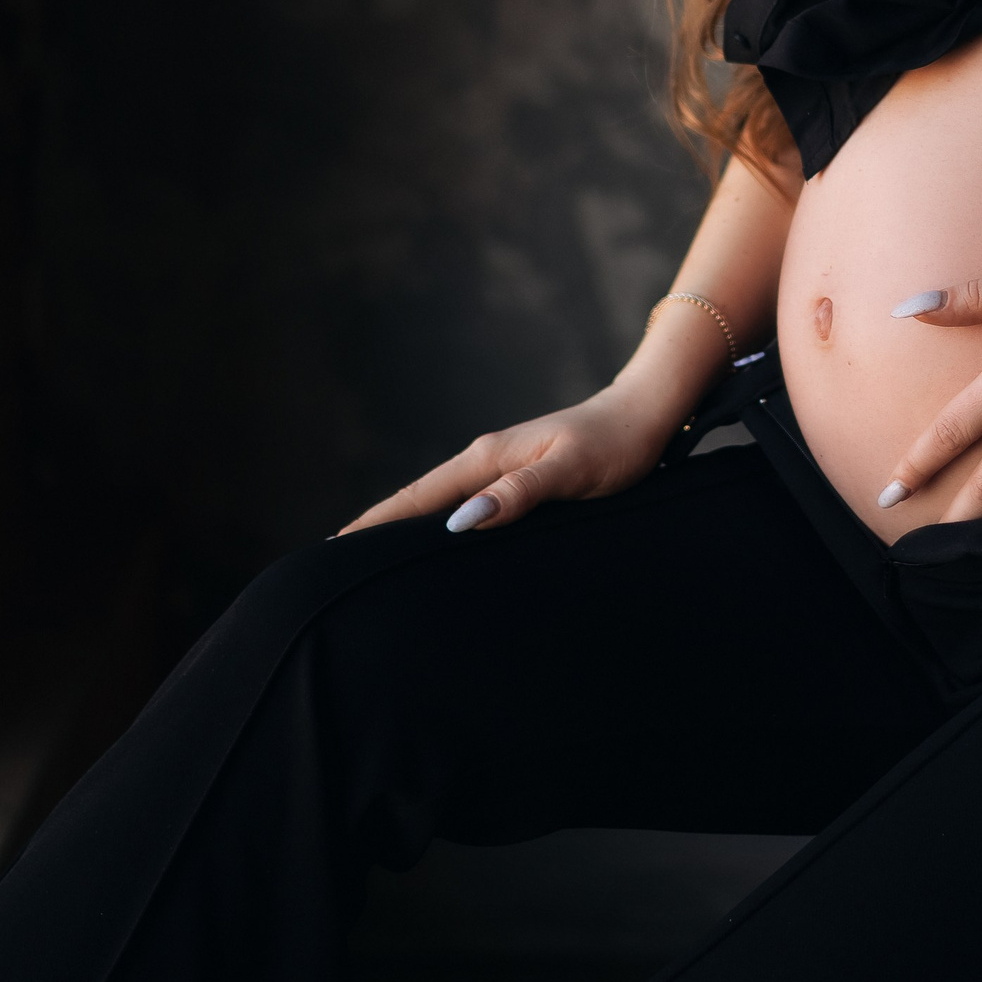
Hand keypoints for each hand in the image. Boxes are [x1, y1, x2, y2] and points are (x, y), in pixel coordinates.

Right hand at [339, 384, 672, 536]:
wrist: (646, 415)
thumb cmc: (614, 445)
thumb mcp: (568, 472)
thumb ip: (517, 495)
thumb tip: (460, 522)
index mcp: (488, 457)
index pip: (419, 496)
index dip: (378, 523)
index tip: (335, 547)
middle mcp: (486, 460)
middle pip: (420, 500)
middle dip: (379, 528)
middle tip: (338, 566)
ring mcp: (500, 468)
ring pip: (442, 503)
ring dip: (408, 528)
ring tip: (374, 561)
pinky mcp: (518, 479)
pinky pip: (467, 505)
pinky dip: (442, 524)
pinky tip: (439, 544)